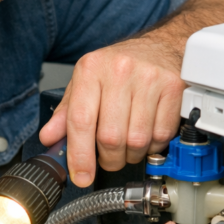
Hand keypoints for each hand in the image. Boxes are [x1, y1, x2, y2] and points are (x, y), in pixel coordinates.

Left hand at [40, 32, 185, 186]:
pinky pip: (161, 135)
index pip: (80, 121)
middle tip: (109, 158)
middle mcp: (119, 71)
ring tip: (128, 145)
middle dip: (109, 159)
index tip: (81, 176)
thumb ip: (66, 112)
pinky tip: (147, 135)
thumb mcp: (85, 83)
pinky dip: (153, 146)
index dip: (80, 156)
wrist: (158, 48)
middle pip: (110, 137)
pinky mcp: (173, 89)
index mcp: (91, 69)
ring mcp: (149, 79)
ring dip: (132, 154)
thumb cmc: (118, 68)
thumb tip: (49, 138)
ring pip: (137, 141)